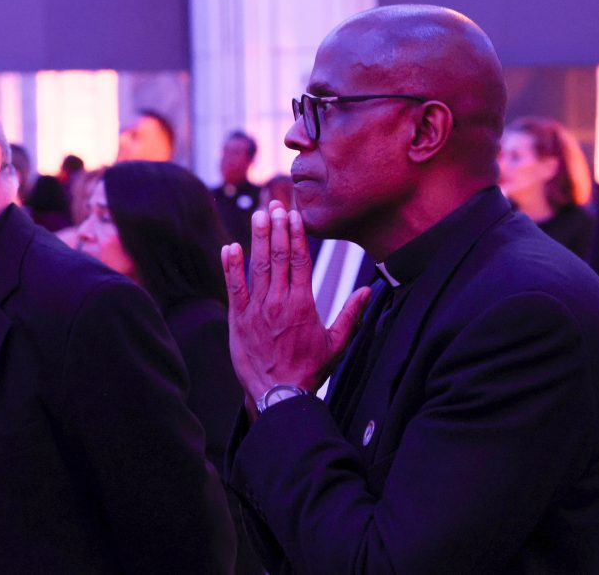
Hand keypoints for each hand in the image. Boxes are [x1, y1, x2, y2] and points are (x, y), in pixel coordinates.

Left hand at [221, 200, 370, 418]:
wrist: (279, 394)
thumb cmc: (310, 370)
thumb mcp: (337, 344)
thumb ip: (351, 314)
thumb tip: (368, 290)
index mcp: (303, 304)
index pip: (300, 260)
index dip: (296, 234)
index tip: (294, 214)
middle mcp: (280, 301)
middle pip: (278, 256)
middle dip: (277, 228)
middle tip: (275, 205)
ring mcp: (257, 309)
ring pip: (257, 266)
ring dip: (257, 238)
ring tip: (258, 215)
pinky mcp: (239, 318)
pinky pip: (234, 287)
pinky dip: (231, 266)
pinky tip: (230, 247)